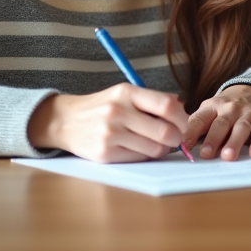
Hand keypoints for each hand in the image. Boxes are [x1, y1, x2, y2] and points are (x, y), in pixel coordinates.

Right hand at [28, 85, 188, 162]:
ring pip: (154, 148)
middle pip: (165, 131)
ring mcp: (110, 134)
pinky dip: (146, 155)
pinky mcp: (105, 153)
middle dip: (178, 138)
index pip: (166, 105)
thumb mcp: (123, 94)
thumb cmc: (102, 107)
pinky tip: (141, 148)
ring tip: (158, 143)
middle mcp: (118, 112)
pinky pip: (139, 158)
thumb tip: (182, 107)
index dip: (183, 118)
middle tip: (177, 138)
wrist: (65, 121)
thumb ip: (151, 100)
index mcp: (126, 92)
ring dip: (163, 149)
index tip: (186, 124)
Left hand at [184, 84, 250, 160]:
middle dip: (216, 139)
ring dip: (247, 142)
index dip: (191, 132)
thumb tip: (178, 146)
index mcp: (214, 107)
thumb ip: (195, 127)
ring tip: (246, 155)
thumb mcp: (207, 110)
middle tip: (209, 155)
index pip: (200, 119)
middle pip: (223, 124)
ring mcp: (250, 115)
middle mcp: (232, 110)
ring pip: (247, 128)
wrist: (250, 90)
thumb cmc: (223, 108)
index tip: (184, 146)